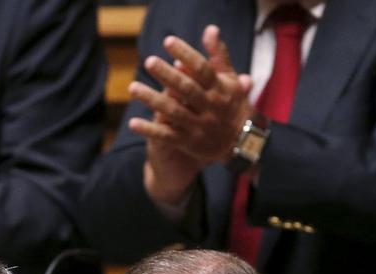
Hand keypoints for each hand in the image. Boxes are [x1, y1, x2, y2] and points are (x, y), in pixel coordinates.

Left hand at [130, 26, 252, 203]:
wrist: (242, 142)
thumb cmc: (231, 104)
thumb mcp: (230, 79)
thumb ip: (218, 55)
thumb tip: (210, 29)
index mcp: (219, 89)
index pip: (202, 69)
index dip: (186, 54)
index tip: (168, 41)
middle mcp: (209, 107)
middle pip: (187, 89)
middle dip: (168, 75)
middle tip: (149, 61)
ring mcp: (199, 126)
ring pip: (173, 112)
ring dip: (152, 100)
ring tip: (133, 87)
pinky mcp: (189, 142)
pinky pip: (167, 136)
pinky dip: (150, 130)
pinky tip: (132, 123)